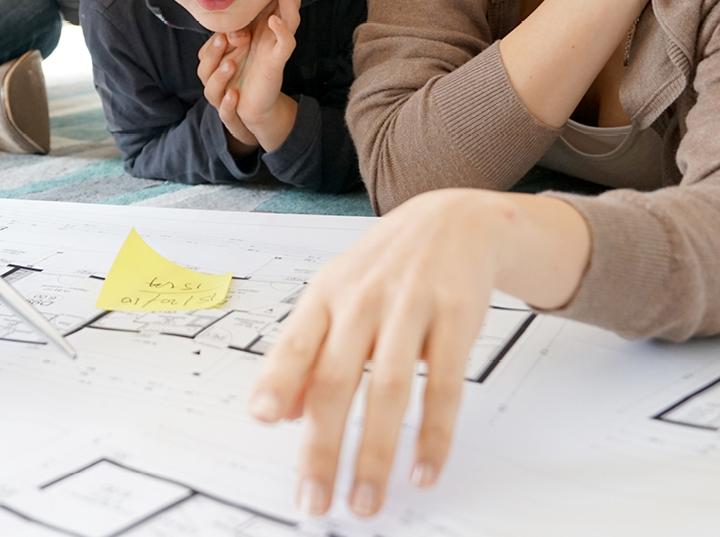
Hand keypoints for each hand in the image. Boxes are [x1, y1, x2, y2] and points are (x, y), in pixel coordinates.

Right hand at [198, 29, 255, 153]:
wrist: (264, 105)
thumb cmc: (255, 74)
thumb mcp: (252, 53)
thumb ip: (243, 37)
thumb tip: (241, 26)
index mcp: (217, 66)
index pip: (206, 53)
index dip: (216, 42)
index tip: (229, 31)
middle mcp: (215, 82)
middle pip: (204, 69)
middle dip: (213, 54)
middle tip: (223, 40)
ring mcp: (221, 100)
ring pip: (210, 91)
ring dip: (219, 77)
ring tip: (231, 64)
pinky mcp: (232, 117)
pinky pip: (225, 114)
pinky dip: (227, 105)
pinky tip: (234, 95)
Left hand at [230, 0, 302, 150]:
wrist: (247, 101)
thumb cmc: (240, 70)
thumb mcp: (233, 41)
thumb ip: (234, 23)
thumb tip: (228, 6)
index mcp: (267, 24)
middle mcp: (277, 32)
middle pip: (290, 1)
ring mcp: (279, 45)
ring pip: (290, 17)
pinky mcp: (278, 61)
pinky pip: (284, 44)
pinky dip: (281, 31)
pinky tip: (276, 19)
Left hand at [247, 190, 588, 517]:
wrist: (453, 219)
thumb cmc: (385, 266)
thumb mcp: (335, 295)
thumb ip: (305, 353)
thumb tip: (279, 415)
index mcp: (326, 295)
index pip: (294, 343)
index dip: (277, 382)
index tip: (263, 420)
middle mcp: (363, 300)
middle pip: (336, 380)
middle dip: (323, 447)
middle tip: (316, 499)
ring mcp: (410, 307)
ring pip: (387, 389)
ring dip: (375, 453)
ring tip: (366, 499)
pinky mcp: (456, 317)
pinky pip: (443, 385)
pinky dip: (434, 433)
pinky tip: (424, 468)